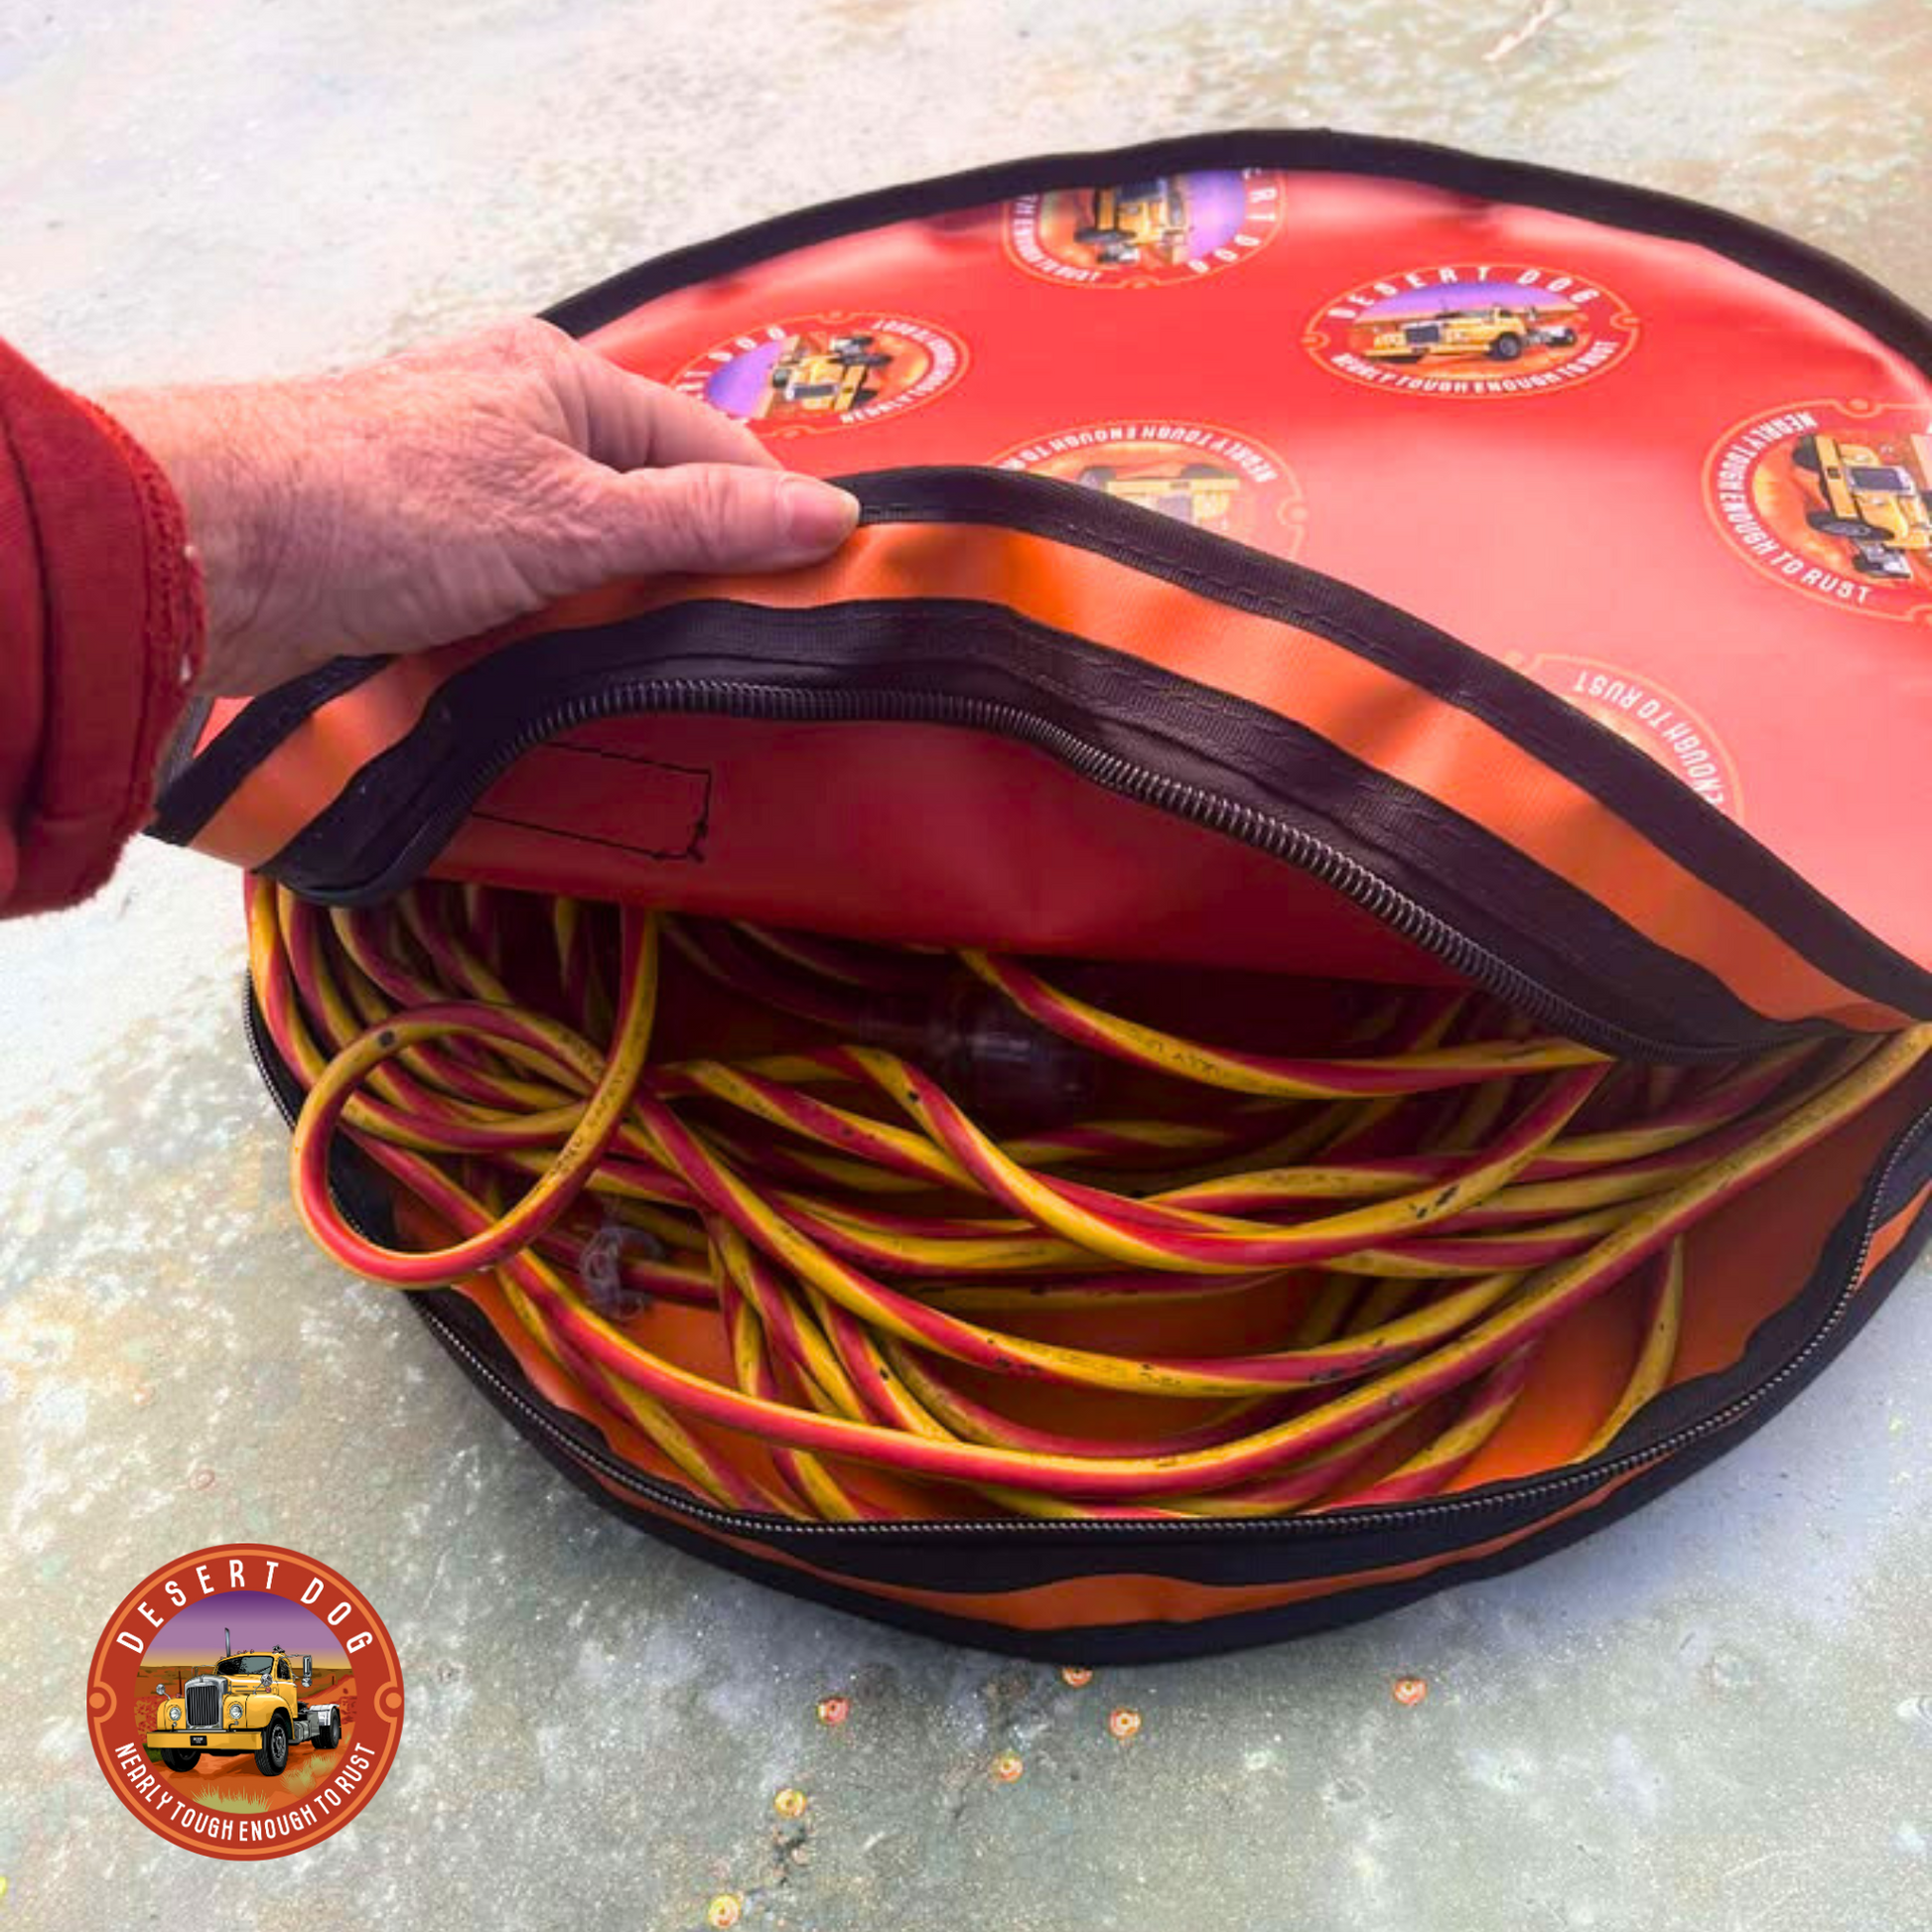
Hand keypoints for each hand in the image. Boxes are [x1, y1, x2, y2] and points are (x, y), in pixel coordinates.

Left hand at [105, 320, 859, 695]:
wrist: (216, 552)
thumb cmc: (389, 505)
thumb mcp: (572, 515)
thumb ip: (701, 521)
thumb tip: (828, 514)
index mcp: (562, 378)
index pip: (708, 450)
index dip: (770, 520)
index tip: (822, 596)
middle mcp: (517, 420)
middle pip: (649, 503)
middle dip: (693, 576)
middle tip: (747, 656)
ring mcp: (469, 486)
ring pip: (587, 556)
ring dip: (621, 615)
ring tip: (671, 680)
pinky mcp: (425, 551)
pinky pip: (527, 592)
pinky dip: (557, 633)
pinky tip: (579, 679)